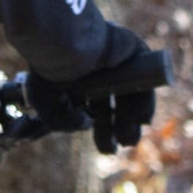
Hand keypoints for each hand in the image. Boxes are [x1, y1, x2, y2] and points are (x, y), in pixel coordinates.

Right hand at [27, 24, 156, 152]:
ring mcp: (116, 61)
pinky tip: (143, 119)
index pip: (94, 109)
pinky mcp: (132, 49)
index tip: (108, 149)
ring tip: (129, 138)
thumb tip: (86, 124)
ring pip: (132, 95)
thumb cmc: (50, 70)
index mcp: (76, 81)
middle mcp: (97, 72)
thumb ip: (62, 122)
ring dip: (134, 120)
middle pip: (115, 106)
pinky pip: (145, 77)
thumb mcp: (45, 104)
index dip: (102, 131)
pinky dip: (146, 99)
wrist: (64, 43)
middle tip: (121, 146)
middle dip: (119, 128)